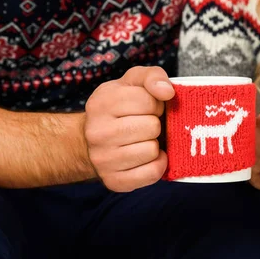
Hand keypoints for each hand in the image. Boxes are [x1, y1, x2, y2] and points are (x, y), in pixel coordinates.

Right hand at [84, 66, 173, 191]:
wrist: (91, 141)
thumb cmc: (120, 108)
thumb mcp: (133, 83)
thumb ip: (153, 77)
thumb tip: (167, 92)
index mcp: (101, 102)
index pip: (148, 101)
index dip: (155, 104)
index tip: (146, 108)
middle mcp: (97, 132)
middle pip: (152, 127)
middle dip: (154, 125)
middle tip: (144, 126)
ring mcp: (103, 159)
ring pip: (152, 151)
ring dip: (154, 145)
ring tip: (142, 141)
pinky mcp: (113, 181)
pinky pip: (151, 173)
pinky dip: (156, 165)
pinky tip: (147, 158)